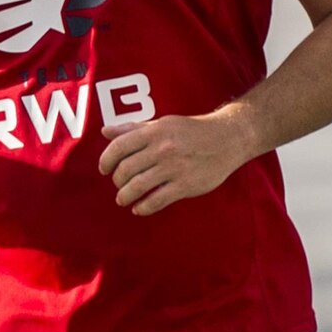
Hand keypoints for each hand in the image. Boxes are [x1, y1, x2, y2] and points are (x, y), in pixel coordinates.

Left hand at [98, 112, 254, 215]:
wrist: (227, 138)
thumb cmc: (192, 130)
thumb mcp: (163, 123)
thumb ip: (133, 128)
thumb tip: (105, 131)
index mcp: (155, 132)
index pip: (119, 147)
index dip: (106, 160)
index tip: (104, 169)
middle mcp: (162, 149)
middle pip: (125, 169)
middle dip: (117, 180)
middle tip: (118, 183)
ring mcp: (174, 168)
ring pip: (137, 187)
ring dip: (125, 196)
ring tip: (123, 198)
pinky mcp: (185, 185)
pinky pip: (156, 201)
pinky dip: (143, 207)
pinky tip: (139, 208)